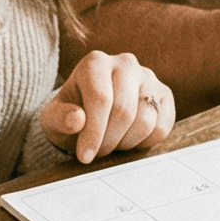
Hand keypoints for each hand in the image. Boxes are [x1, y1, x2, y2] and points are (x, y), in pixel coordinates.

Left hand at [42, 50, 174, 162]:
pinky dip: (144, 143)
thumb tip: (76, 119)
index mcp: (95, 63)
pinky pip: (162, 128)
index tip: (85, 157)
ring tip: (111, 142)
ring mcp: (149, 78)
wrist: (91, 113)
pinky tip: (128, 139)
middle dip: (108, 140)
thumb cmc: (71, 116)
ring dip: (125, 143)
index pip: (101, 99)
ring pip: (145, 121)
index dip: (94, 133)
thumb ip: (60, 118)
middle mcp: (126, 63)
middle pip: (124, 111)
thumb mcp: (54, 119)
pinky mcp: (165, 96)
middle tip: (97, 151)